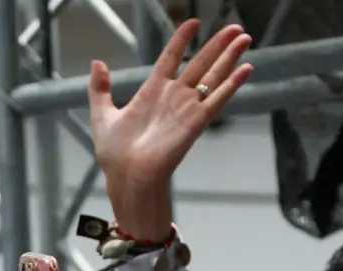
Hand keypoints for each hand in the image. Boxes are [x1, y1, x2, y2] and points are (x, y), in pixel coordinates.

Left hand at [88, 20, 252, 242]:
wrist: (126, 176)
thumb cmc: (114, 154)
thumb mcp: (102, 115)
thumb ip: (100, 89)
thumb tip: (97, 63)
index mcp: (152, 92)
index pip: (171, 58)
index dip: (181, 40)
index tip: (193, 22)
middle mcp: (172, 97)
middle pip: (200, 63)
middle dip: (218, 45)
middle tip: (235, 28)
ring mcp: (186, 108)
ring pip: (213, 76)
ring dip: (229, 57)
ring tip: (245, 37)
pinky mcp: (195, 122)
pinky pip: (217, 99)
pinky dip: (232, 84)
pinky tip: (246, 68)